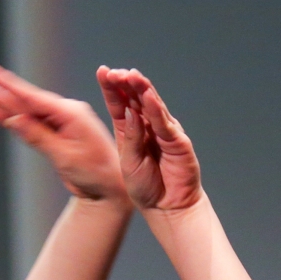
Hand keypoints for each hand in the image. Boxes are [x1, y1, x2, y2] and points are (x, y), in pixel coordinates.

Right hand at [0, 63, 125, 202]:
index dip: (3, 85)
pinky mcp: (50, 134)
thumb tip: (13, 120)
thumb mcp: (67, 157)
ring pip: (15, 112)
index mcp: (68, 112)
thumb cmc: (97, 174)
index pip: (28, 96)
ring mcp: (54, 122)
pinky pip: (22, 124)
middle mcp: (60, 112)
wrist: (110, 190)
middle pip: (16, 101)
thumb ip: (39, 137)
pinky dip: (4, 119)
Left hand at [97, 67, 202, 211]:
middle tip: (115, 72)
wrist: (167, 208)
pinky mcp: (178, 141)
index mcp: (130, 130)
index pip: (120, 103)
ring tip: (131, 75)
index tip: (102, 71)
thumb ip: (130, 138)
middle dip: (126, 83)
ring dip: (141, 89)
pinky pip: (165, 123)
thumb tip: (130, 112)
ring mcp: (164, 131)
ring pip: (152, 105)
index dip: (112, 87)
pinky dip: (157, 109)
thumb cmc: (146, 187)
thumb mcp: (129, 162)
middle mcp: (147, 126)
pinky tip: (148, 96)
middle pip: (135, 98)